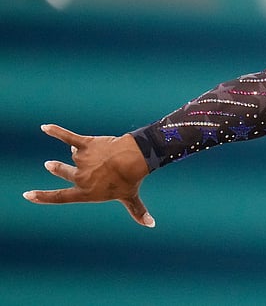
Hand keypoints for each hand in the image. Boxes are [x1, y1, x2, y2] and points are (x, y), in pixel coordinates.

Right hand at [23, 124, 154, 227]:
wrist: (134, 159)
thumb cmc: (132, 179)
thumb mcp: (131, 198)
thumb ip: (137, 212)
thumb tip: (152, 225)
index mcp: (86, 193)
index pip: (59, 197)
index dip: (42, 197)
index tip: (27, 195)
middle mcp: (79, 177)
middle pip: (61, 171)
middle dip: (56, 167)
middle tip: (50, 165)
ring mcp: (81, 160)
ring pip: (75, 154)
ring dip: (82, 152)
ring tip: (101, 153)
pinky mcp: (85, 145)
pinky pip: (67, 137)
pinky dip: (56, 131)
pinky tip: (45, 127)